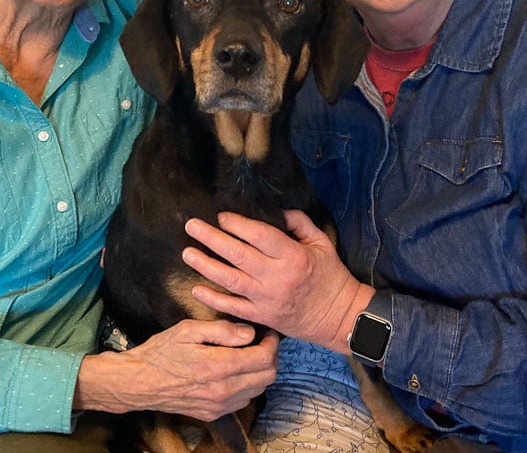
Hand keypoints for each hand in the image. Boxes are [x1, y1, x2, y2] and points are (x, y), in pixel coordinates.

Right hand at [74, 319, 277, 420]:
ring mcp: (218, 406)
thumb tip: (249, 333)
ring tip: (248, 354)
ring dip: (259, 372)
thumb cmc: (161, 351)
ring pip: (257, 390)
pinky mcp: (212, 414)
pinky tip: (234, 370)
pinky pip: (242, 400)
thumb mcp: (188, 329)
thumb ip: (222, 330)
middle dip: (269, 356)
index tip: (268, 332)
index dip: (271, 343)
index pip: (263, 358)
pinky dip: (247, 385)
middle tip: (262, 341)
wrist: (138, 382)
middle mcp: (222, 391)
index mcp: (218, 367)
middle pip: (267, 377)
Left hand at [182, 210, 373, 351]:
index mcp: (292, 256)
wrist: (338, 317)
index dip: (237, 225)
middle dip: (212, 239)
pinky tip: (196, 288)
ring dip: (206, 266)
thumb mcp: (321, 243)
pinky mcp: (261, 317)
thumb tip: (278, 210)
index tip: (221, 216)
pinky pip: (233, 308)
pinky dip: (213, 299)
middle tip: (191, 226)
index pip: (259, 236)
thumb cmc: (330, 276)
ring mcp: (266, 299)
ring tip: (187, 253)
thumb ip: (299, 222)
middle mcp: (276, 277)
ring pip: (230, 280)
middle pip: (238, 255)